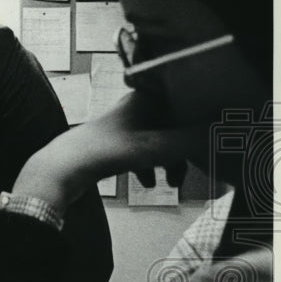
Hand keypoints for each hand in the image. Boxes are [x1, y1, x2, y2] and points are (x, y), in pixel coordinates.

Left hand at [12, 92, 205, 215]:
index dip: (197, 123)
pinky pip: (139, 151)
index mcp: (145, 97)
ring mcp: (121, 125)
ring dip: (166, 161)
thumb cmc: (105, 152)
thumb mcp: (155, 148)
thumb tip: (219, 133)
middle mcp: (134, 106)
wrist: (61, 170)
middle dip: (181, 150)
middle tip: (185, 174)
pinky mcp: (111, 143)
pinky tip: (145, 183)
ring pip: (156, 141)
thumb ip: (190, 141)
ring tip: (169, 184)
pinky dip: (147, 165)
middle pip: (171, 126)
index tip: (206, 142)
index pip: (183, 104)